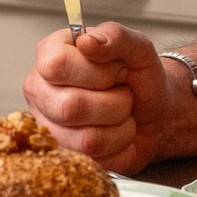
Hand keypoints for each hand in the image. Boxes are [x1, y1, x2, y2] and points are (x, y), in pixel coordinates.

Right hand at [22, 22, 168, 173]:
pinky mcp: (66, 155)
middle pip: (71, 107)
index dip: (97, 71)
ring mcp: (49, 127)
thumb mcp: (138, 48)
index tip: (116, 69)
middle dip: (115, 102)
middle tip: (123, 93)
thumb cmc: (139, 77)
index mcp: (50, 55)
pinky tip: (119, 132)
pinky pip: (97, 160)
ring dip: (120, 125)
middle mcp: (41, 91)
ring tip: (122, 112)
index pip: (57, 65)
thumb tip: (87, 41)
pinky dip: (121, 146)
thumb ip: (115, 36)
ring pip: (87, 139)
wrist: (155, 111)